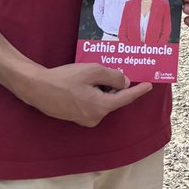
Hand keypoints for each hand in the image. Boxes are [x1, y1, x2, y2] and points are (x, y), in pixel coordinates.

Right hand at [18, 63, 151, 126]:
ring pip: (103, 100)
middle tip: (119, 68)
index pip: (125, 98)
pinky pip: (93, 103)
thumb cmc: (66, 79)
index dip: (139, 91)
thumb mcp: (93, 71)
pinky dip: (95, 92)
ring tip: (98, 72)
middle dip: (117, 85)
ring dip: (104, 87)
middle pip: (113, 98)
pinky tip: (88, 80)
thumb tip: (124, 83)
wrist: (39, 89)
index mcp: (102, 107)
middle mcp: (95, 117)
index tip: (150, 86)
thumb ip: (113, 77)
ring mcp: (84, 119)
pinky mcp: (76, 116)